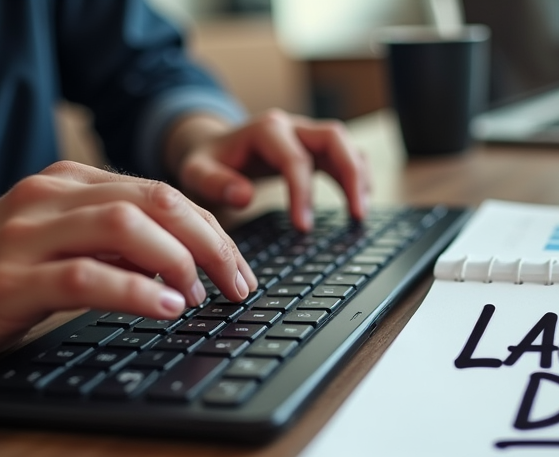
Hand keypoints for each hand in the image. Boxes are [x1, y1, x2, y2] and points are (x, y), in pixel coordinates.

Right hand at [0, 161, 256, 365]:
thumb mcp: (56, 244)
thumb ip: (112, 244)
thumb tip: (184, 263)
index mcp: (67, 184)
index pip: (161, 193)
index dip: (212, 230)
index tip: (238, 269)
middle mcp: (50, 198)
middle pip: (156, 202)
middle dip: (212, 243)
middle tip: (239, 286)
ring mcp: (27, 237)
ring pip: (127, 226)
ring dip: (180, 262)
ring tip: (201, 298)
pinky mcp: (8, 281)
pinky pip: (87, 276)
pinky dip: (136, 290)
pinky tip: (165, 307)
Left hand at [166, 109, 370, 231]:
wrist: (210, 146)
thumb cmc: (206, 162)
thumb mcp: (196, 172)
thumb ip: (215, 183)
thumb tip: (244, 196)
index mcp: (265, 131)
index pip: (295, 159)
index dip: (303, 193)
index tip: (303, 227)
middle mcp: (291, 126)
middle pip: (334, 138)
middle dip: (350, 175)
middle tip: (357, 214)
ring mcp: (306, 134)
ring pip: (345, 143)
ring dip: (359, 175)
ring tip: (361, 213)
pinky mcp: (314, 147)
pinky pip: (344, 154)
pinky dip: (357, 175)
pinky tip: (359, 203)